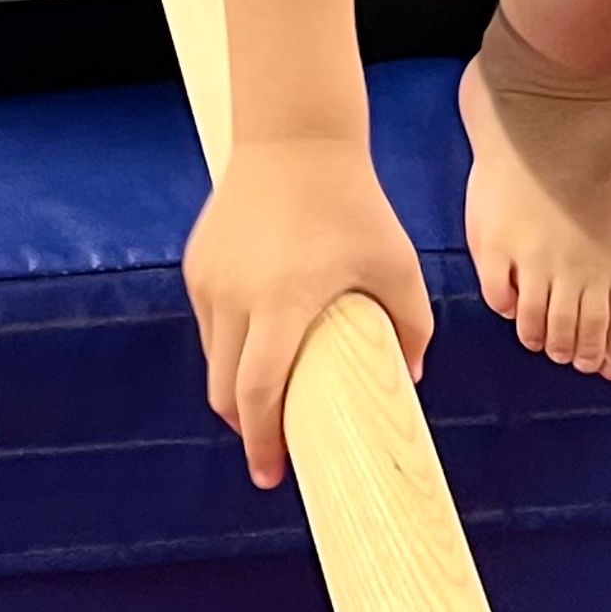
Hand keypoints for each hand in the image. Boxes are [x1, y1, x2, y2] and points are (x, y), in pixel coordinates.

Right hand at [185, 142, 435, 488]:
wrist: (295, 136)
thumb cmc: (353, 202)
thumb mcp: (397, 264)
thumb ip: (413, 324)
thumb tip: (410, 377)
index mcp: (283, 303)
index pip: (258, 392)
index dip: (261, 440)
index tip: (272, 475)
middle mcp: (236, 297)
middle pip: (224, 389)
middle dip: (244, 426)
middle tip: (271, 447)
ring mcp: (210, 279)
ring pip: (214, 357)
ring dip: (236, 384)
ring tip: (270, 393)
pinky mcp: (198, 263)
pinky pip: (209, 322)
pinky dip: (229, 345)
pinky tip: (258, 340)